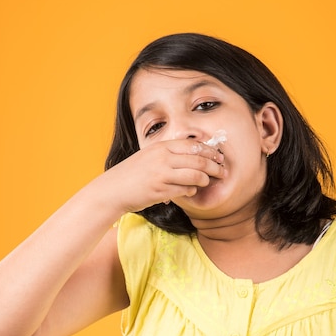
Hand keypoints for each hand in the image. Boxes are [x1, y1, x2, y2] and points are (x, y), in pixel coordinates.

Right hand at [109, 138, 225, 213]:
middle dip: (215, 166)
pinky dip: (192, 190)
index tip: (219, 156)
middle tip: (223, 171)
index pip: (193, 145)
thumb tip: (192, 158)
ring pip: (195, 175)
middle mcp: (162, 158)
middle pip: (198, 160)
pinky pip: (185, 190)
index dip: (210, 151)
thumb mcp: (149, 157)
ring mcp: (162, 174)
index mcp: (161, 147)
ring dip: (205, 179)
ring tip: (207, 182)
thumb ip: (168, 155)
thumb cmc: (131, 175)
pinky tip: (191, 191)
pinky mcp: (160, 190)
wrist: (113, 190)